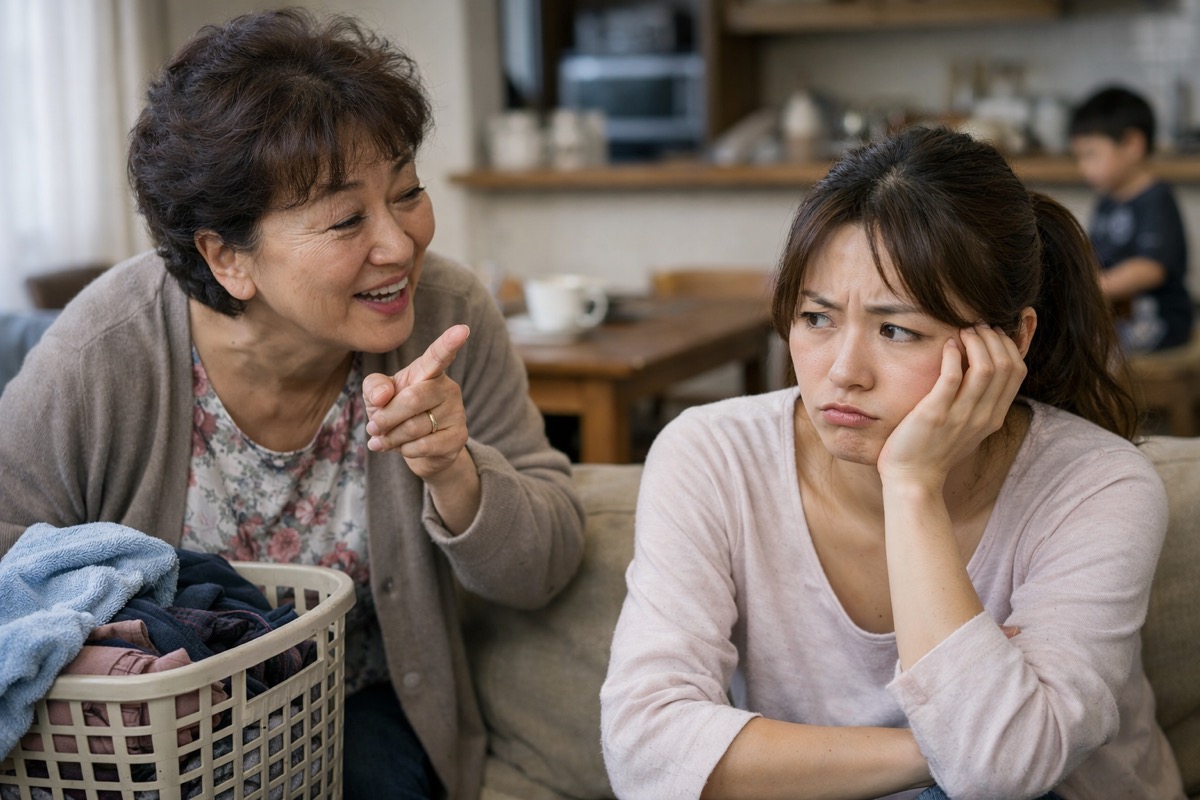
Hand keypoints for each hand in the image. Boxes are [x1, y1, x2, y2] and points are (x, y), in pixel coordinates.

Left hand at [362, 324, 470, 480]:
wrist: (417, 448)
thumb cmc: (396, 413)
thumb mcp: (377, 396)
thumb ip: (374, 386)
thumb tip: (383, 397)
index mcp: (428, 371)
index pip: (439, 355)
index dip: (449, 342)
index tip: (462, 329)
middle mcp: (447, 388)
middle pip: (412, 399)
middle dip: (385, 417)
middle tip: (373, 427)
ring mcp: (457, 413)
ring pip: (415, 427)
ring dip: (391, 437)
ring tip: (385, 439)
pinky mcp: (459, 437)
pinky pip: (424, 445)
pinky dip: (405, 450)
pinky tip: (403, 448)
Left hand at [877, 325, 1026, 489]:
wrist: (913, 479)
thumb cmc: (935, 450)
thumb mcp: (968, 427)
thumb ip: (979, 402)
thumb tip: (983, 370)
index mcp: (994, 417)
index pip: (1017, 371)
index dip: (1007, 345)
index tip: (991, 333)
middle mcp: (983, 416)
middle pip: (1006, 365)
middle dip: (993, 338)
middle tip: (976, 327)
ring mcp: (961, 416)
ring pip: (985, 368)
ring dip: (976, 342)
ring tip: (963, 331)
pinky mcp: (935, 414)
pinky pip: (952, 377)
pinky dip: (952, 356)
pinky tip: (946, 346)